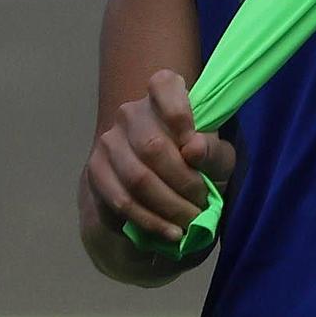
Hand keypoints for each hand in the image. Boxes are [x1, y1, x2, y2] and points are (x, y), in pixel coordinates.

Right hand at [85, 70, 236, 248]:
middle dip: (183, 182)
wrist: (161, 191)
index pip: (163, 85)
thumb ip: (213, 150)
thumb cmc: (198, 164)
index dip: (180, 114)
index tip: (195, 146)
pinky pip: (122, 201)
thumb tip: (192, 148)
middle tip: (202, 204)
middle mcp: (131, 112)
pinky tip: (171, 232)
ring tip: (190, 222)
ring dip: (169, 206)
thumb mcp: (218, 157)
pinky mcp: (96, 172)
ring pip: (137, 178)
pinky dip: (151, 221)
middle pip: (153, 146)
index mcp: (163, 92)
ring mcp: (109, 142)